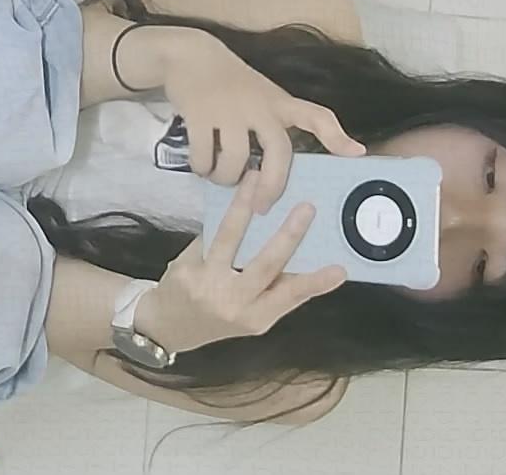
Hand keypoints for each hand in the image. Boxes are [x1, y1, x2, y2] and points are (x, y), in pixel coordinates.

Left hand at [134, 174, 346, 354]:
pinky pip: (210, 235)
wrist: (166, 327)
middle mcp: (232, 303)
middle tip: (308, 207)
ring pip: (231, 238)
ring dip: (245, 204)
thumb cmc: (218, 318)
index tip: (339, 269)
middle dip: (288, 234)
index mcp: (254, 318)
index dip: (315, 284)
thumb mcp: (250, 316)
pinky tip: (238, 192)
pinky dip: (224, 215)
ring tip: (256, 179)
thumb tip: (302, 254)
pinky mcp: (186, 267)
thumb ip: (272, 291)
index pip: (289, 298)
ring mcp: (206, 284)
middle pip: (264, 265)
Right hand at [161, 30, 364, 211]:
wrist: (191, 55)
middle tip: (261, 208)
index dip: (337, 136)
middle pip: (277, 152)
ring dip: (226, 178)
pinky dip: (202, 168)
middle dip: (271, 186)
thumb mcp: (262, 97)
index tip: (356, 154)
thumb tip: (283, 164)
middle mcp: (259, 106)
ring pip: (236, 161)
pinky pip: (204, 155)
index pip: (316, 116)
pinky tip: (201, 167)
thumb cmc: (231, 83)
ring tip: (220, 178)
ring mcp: (229, 109)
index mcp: (279, 103)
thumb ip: (275, 124)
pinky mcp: (200, 113)